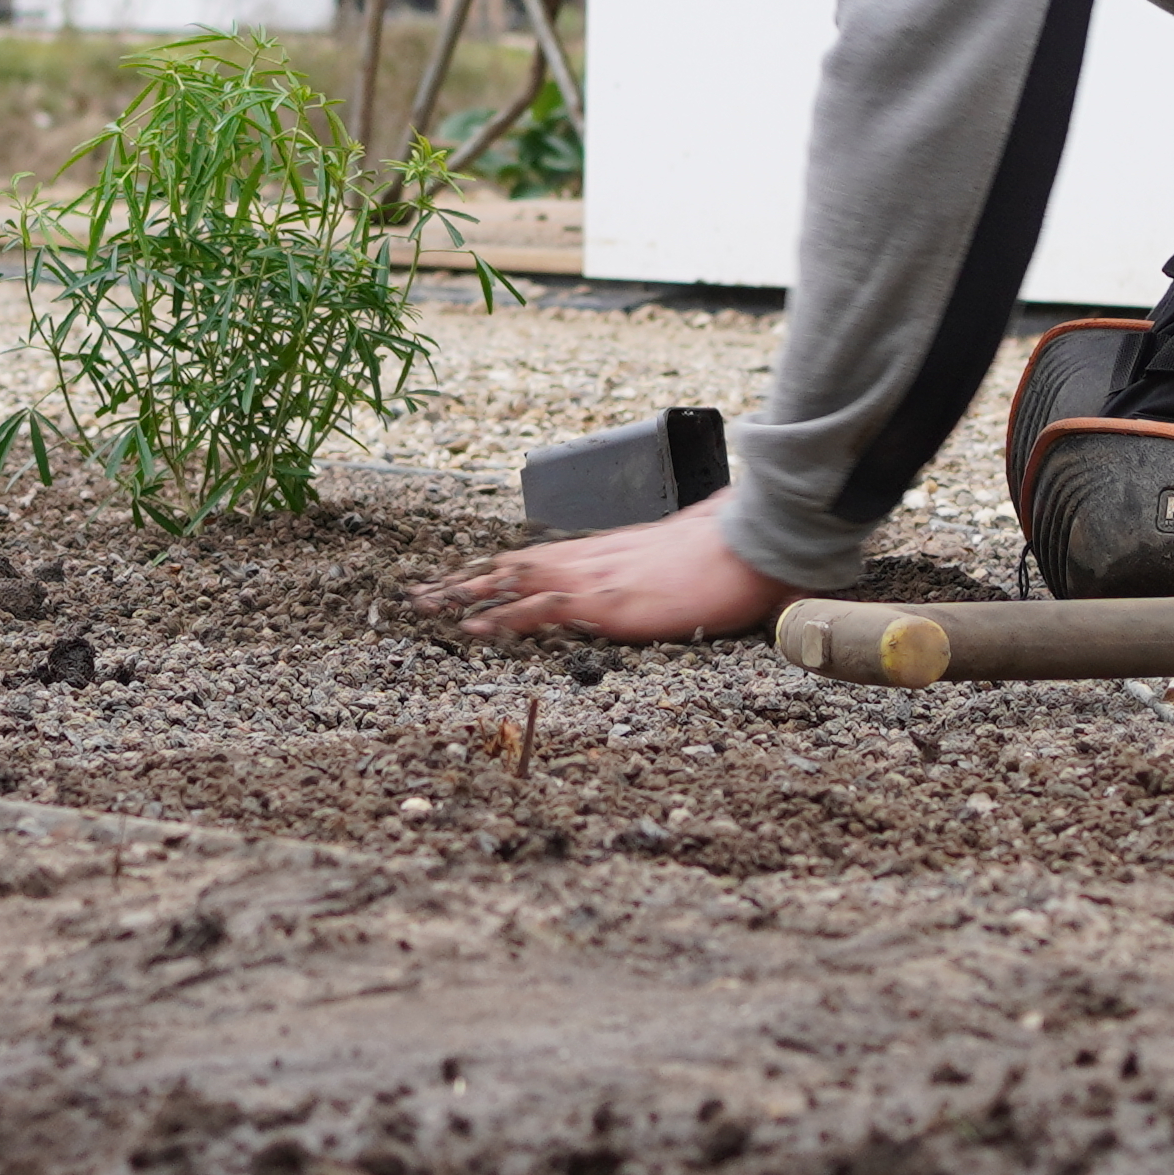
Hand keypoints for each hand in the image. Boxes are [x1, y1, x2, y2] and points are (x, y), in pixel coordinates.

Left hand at [420, 502, 812, 643]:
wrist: (754, 544)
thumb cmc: (734, 551)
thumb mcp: (690, 557)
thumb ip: (671, 564)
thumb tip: (676, 574)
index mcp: (612, 550)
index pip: (541, 556)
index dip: (499, 568)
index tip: (466, 577)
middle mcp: (594, 558)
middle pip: (513, 564)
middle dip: (464, 579)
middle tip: (419, 593)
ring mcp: (597, 577)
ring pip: (513, 580)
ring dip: (465, 594)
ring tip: (423, 607)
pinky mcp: (607, 601)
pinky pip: (540, 610)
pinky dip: (501, 619)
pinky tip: (471, 629)